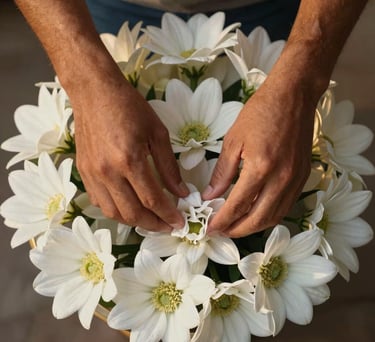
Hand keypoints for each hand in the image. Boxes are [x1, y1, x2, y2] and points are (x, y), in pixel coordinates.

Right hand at [71, 72, 188, 230]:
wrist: (95, 92)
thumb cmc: (130, 107)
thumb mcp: (158, 133)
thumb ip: (169, 167)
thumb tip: (182, 192)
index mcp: (130, 160)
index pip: (152, 200)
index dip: (169, 215)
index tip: (180, 222)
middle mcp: (108, 172)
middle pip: (132, 213)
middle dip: (154, 224)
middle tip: (168, 225)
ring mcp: (93, 174)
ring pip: (113, 212)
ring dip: (134, 222)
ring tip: (151, 220)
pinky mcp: (83, 172)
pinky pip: (99, 202)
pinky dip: (116, 211)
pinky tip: (129, 208)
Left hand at [203, 74, 315, 236]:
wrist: (293, 97)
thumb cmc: (260, 113)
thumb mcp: (234, 140)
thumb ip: (222, 172)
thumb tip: (211, 195)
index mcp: (260, 168)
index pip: (237, 206)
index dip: (221, 221)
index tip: (209, 228)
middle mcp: (281, 179)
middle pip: (258, 220)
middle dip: (236, 230)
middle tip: (221, 231)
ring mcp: (295, 180)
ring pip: (274, 217)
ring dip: (254, 227)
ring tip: (236, 227)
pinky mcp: (302, 178)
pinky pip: (286, 206)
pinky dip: (269, 216)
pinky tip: (256, 213)